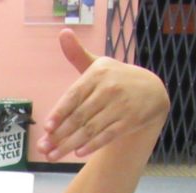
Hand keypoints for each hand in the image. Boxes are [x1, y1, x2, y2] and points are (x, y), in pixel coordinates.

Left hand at [38, 29, 168, 160]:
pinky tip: (78, 153)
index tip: (47, 127)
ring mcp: (120, 106)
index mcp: (97, 74)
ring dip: (70, 145)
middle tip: (43, 149)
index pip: (73, 96)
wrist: (152, 90)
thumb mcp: (98, 64)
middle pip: (79, 116)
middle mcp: (109, 89)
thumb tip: (63, 33)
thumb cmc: (116, 78)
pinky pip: (107, 135)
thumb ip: (77, 54)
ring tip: (53, 156)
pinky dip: (93, 145)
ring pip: (90, 129)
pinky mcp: (130, 121)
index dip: (59, 112)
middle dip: (59, 135)